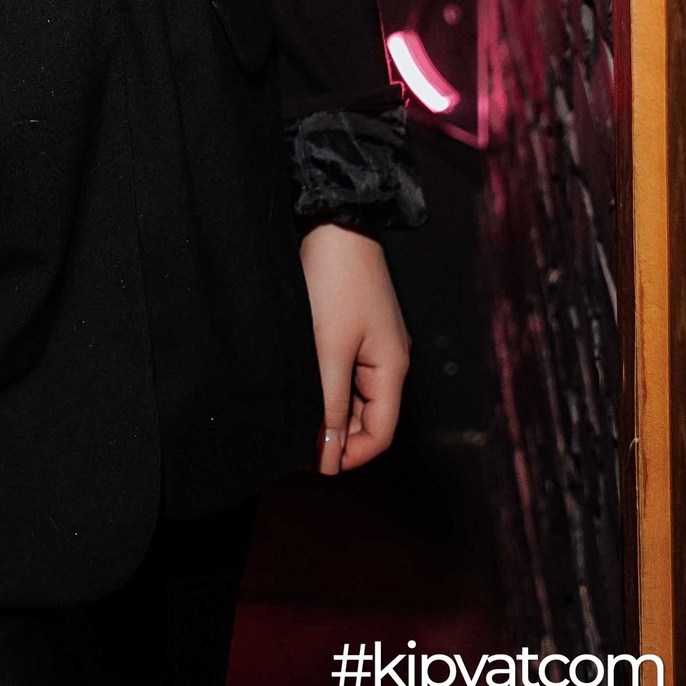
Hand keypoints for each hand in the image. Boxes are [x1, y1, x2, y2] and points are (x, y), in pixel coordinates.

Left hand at [298, 222, 410, 473]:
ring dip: (329, 409)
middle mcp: (389, 359)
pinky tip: (301, 383)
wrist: (335, 221)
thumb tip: (329, 456)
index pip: (379, 435)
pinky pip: (346, 370)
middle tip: (295, 442)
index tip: (312, 464)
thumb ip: (330, 404)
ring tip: (294, 415)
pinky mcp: (356, 326)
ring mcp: (374, 341)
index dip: (348, 456)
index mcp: (392, 368)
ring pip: (354, 395)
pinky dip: (327, 384)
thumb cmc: (335, 280)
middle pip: (368, 418)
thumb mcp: (329, 349)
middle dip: (337, 436)